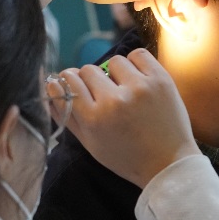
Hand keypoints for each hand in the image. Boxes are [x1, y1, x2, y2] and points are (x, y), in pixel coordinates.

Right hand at [48, 49, 200, 187]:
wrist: (168, 164)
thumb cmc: (125, 157)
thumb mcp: (89, 143)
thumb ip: (66, 114)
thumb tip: (49, 86)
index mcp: (94, 118)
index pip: (68, 80)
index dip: (68, 81)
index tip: (75, 85)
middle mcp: (114, 100)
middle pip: (87, 70)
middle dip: (91, 80)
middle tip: (103, 94)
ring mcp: (139, 88)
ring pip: (113, 61)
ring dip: (115, 73)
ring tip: (124, 90)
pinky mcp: (160, 80)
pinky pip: (138, 55)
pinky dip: (135, 64)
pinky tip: (137, 79)